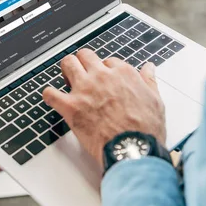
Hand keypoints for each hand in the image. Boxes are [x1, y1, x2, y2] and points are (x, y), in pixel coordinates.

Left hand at [43, 49, 165, 167]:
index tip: (106, 78)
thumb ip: (149, 81)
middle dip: (84, 63)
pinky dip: (49, 95)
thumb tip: (149, 68)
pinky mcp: (71, 106)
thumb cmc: (145, 129)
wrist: (132, 150)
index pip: (109, 60)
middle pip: (85, 55)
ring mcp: (84, 89)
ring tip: (68, 79)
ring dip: (67, 70)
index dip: (106, 70)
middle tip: (84, 74)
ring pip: (67, 64)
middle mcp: (102, 76)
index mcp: (122, 73)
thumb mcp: (155, 100)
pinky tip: (54, 98)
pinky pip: (50, 93)